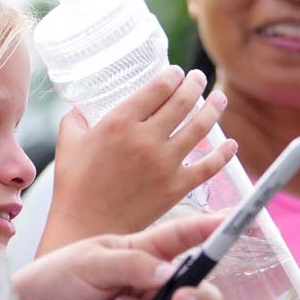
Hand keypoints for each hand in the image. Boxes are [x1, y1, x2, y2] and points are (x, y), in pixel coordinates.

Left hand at [10, 213, 227, 299]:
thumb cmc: (55, 282)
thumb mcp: (89, 259)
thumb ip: (130, 263)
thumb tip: (167, 275)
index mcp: (146, 252)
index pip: (187, 236)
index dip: (214, 227)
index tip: (235, 220)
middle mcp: (157, 284)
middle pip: (203, 288)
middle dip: (200, 294)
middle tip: (179, 298)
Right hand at [42, 67, 236, 252]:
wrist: (87, 227)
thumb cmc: (75, 186)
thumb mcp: (68, 144)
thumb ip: (75, 120)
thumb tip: (80, 108)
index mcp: (120, 123)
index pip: (158, 87)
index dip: (172, 75)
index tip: (176, 72)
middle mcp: (146, 139)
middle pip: (183, 101)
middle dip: (195, 84)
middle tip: (198, 78)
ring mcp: (165, 163)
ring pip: (201, 126)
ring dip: (214, 108)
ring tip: (219, 98)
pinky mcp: (177, 187)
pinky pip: (209, 166)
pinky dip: (224, 153)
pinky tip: (231, 143)